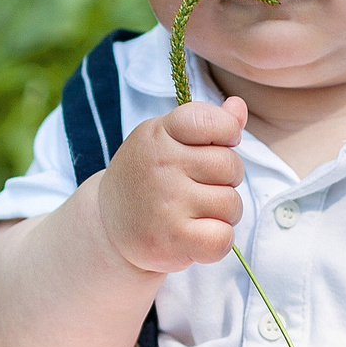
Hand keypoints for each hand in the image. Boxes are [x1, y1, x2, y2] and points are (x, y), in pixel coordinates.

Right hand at [94, 98, 248, 275]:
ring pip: (231, 204)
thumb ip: (207, 124)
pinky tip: (197, 235)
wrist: (106, 226)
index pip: (211, 121)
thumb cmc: (147, 178)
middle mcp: (162, 165)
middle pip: (230, 166)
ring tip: (195, 213)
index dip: (227, 132)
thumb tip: (239, 106)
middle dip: (226, 179)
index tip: (216, 145)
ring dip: (223, 213)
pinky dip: (218, 240)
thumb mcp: (167, 140)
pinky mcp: (174, 239)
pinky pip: (223, 238)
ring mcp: (167, 204)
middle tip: (199, 187)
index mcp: (159, 135)